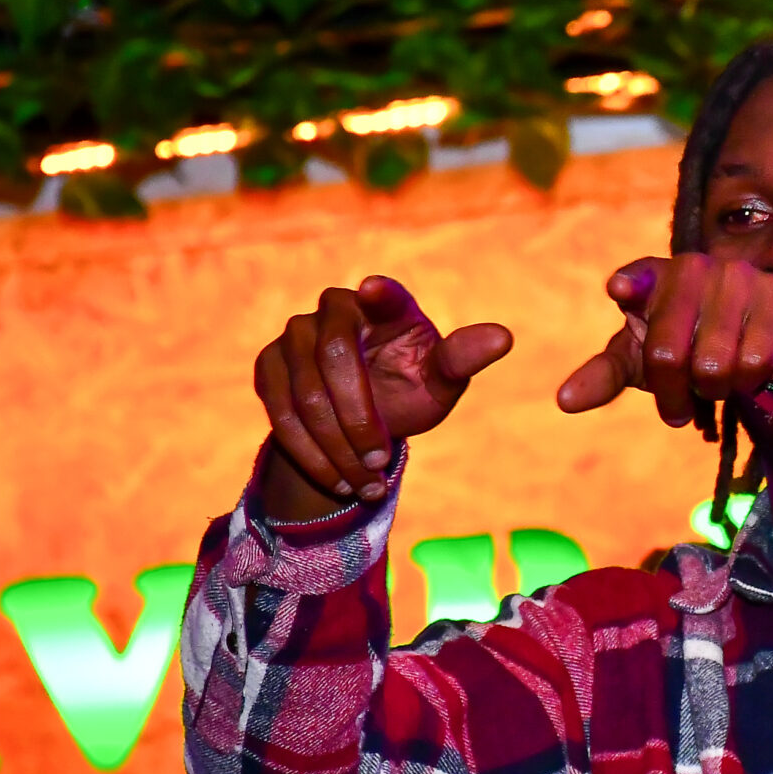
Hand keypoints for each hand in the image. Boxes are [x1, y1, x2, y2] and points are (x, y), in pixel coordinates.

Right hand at [255, 275, 512, 518]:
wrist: (360, 421)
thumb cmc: (409, 390)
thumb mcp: (441, 383)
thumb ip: (463, 360)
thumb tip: (504, 337)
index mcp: (385, 305)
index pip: (383, 295)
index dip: (378, 294)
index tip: (373, 290)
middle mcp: (335, 308)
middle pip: (335, 358)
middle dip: (357, 419)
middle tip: (380, 461)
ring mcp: (295, 333)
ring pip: (306, 395)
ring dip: (335, 447)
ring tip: (364, 483)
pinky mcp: (268, 364)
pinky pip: (281, 413)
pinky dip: (309, 454)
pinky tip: (337, 480)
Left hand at [557, 256, 772, 426]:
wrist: (767, 333)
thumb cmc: (691, 343)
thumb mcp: (643, 358)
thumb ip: (604, 375)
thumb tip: (563, 401)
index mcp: (654, 277)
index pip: (637, 276)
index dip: (629, 284)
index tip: (619, 290)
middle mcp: (692, 268)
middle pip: (667, 352)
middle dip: (671, 395)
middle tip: (677, 411)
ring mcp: (736, 279)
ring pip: (713, 366)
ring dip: (713, 391)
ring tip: (717, 382)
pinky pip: (752, 364)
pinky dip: (747, 384)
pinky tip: (747, 371)